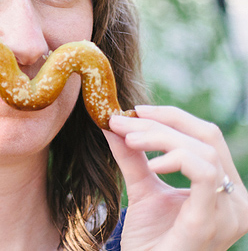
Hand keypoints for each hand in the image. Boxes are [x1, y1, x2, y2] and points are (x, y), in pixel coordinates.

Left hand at [105, 105, 247, 250]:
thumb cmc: (151, 240)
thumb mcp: (142, 189)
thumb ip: (133, 157)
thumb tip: (113, 122)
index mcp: (226, 190)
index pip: (207, 137)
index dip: (172, 117)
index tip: (135, 111)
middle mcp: (237, 200)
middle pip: (207, 138)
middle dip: (161, 122)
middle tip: (123, 120)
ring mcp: (228, 212)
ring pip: (203, 150)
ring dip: (160, 137)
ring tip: (128, 139)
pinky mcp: (209, 221)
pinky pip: (204, 174)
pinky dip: (176, 158)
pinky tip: (152, 164)